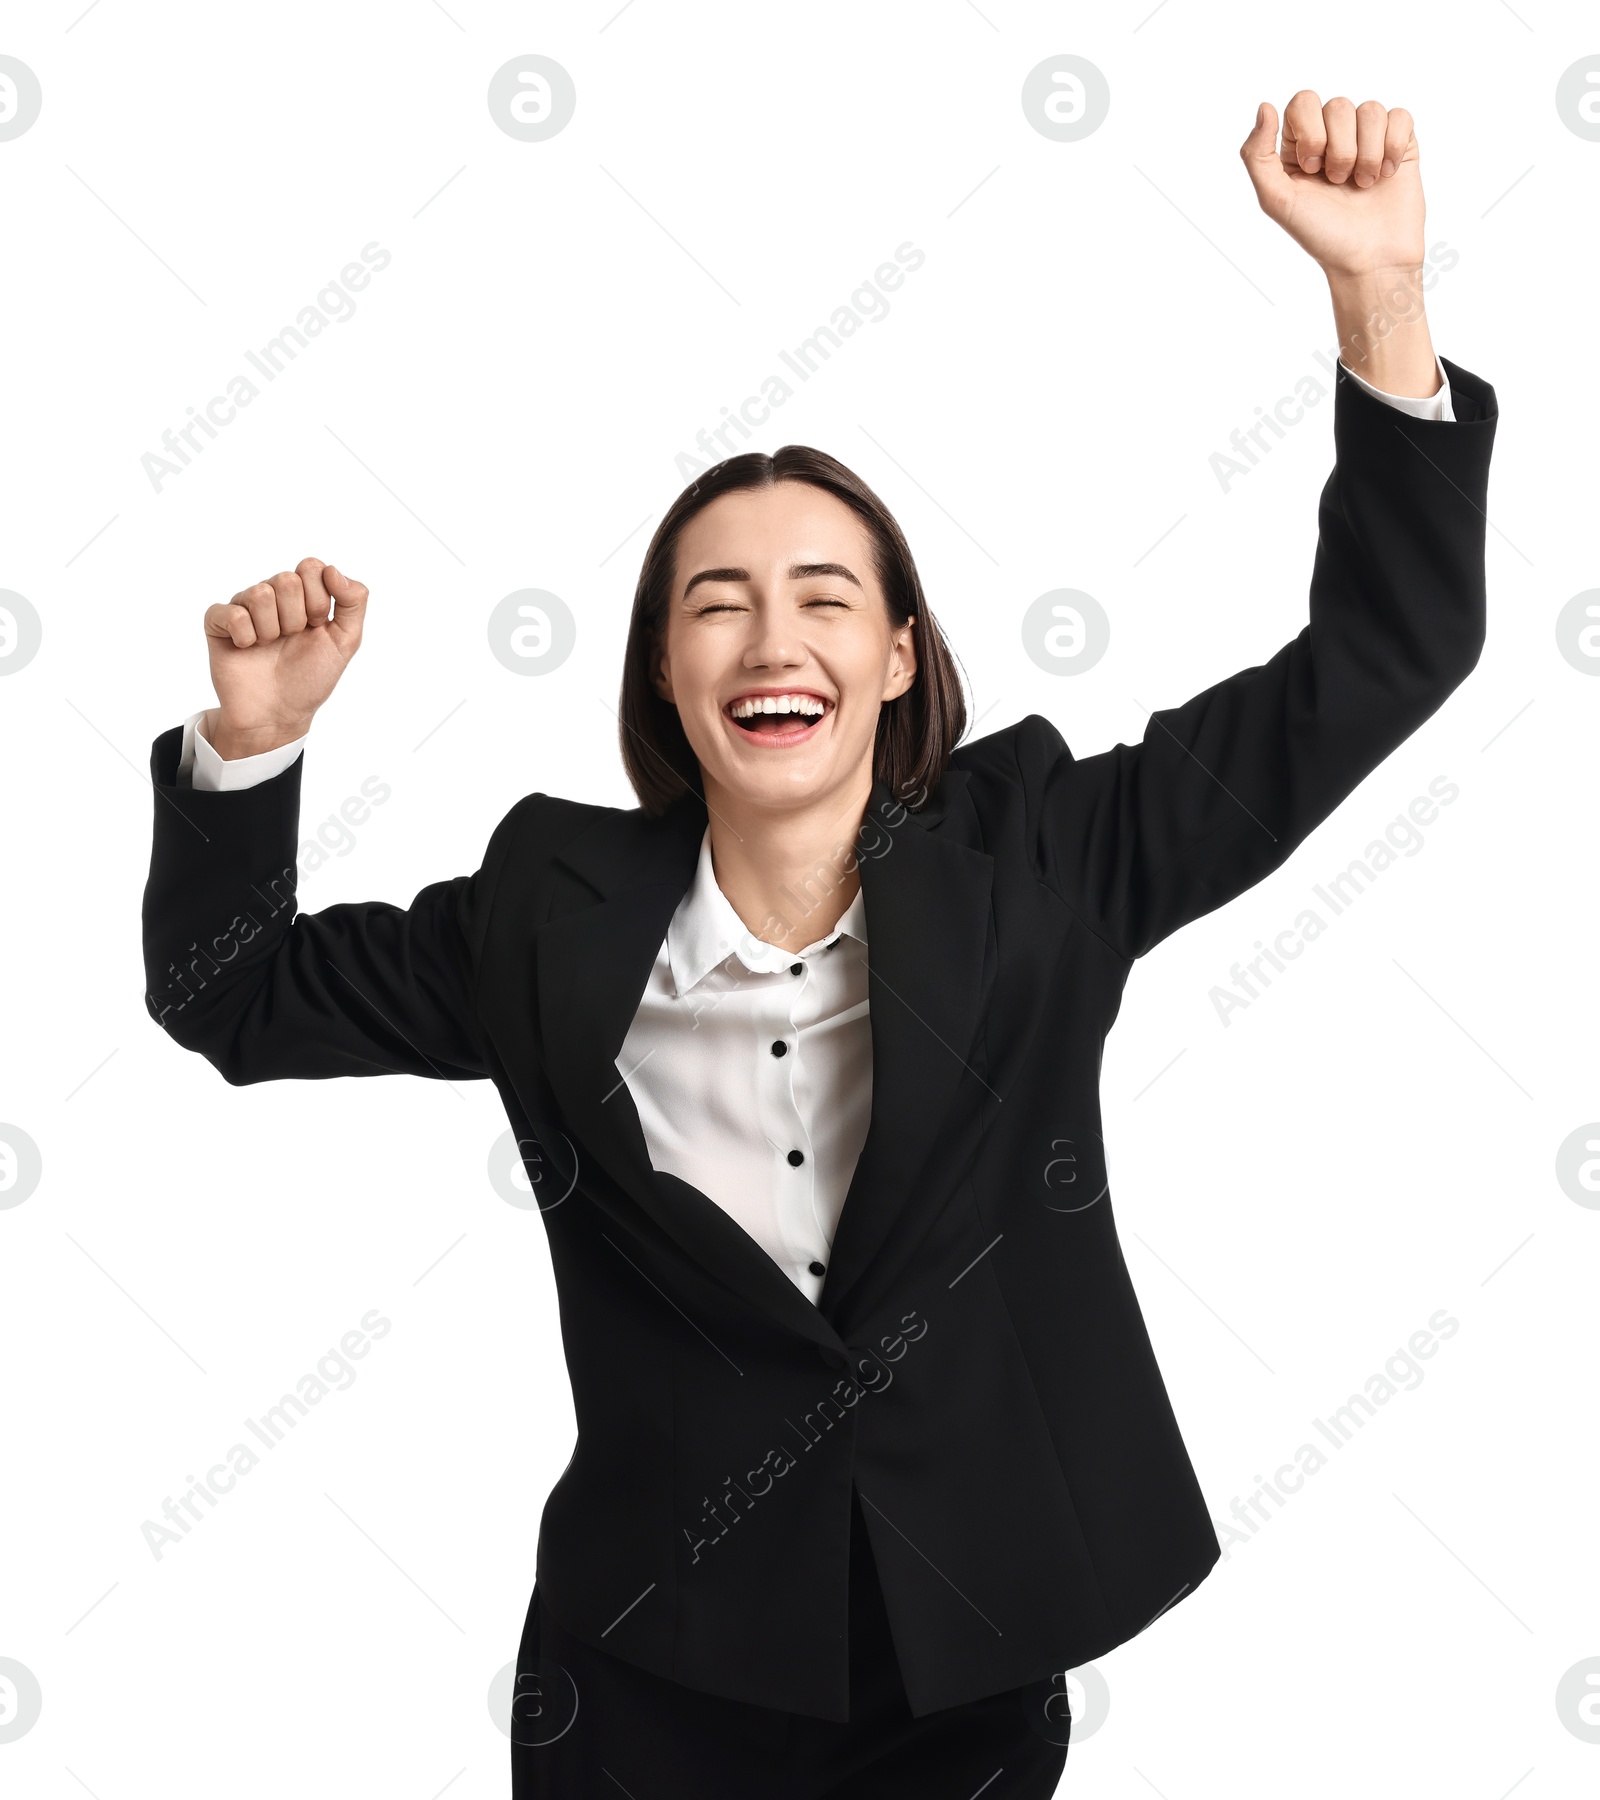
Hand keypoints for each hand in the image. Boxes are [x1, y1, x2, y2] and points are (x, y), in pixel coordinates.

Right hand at [203, 559, 366, 757]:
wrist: (279, 713)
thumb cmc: (310, 678)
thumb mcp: (346, 641)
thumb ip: (354, 601)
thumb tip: (333, 569)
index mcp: (302, 595)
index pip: (311, 567)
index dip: (318, 600)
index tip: (317, 626)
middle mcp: (272, 596)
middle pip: (286, 580)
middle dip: (297, 618)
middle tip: (292, 639)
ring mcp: (244, 607)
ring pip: (260, 594)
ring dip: (272, 630)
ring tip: (270, 646)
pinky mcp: (218, 623)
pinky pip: (232, 613)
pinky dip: (246, 637)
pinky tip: (248, 649)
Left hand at [1241, 91, 1439, 399]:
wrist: (1369, 259)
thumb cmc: (1321, 234)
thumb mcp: (1276, 200)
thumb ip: (1257, 155)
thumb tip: (1264, 106)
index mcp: (1300, 143)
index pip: (1303, 102)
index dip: (1309, 131)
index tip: (1311, 168)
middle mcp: (1333, 135)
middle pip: (1337, 105)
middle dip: (1338, 150)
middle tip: (1337, 183)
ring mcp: (1368, 137)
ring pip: (1369, 110)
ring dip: (1365, 154)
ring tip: (1362, 185)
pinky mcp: (1399, 142)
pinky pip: (1399, 116)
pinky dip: (1392, 148)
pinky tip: (1387, 174)